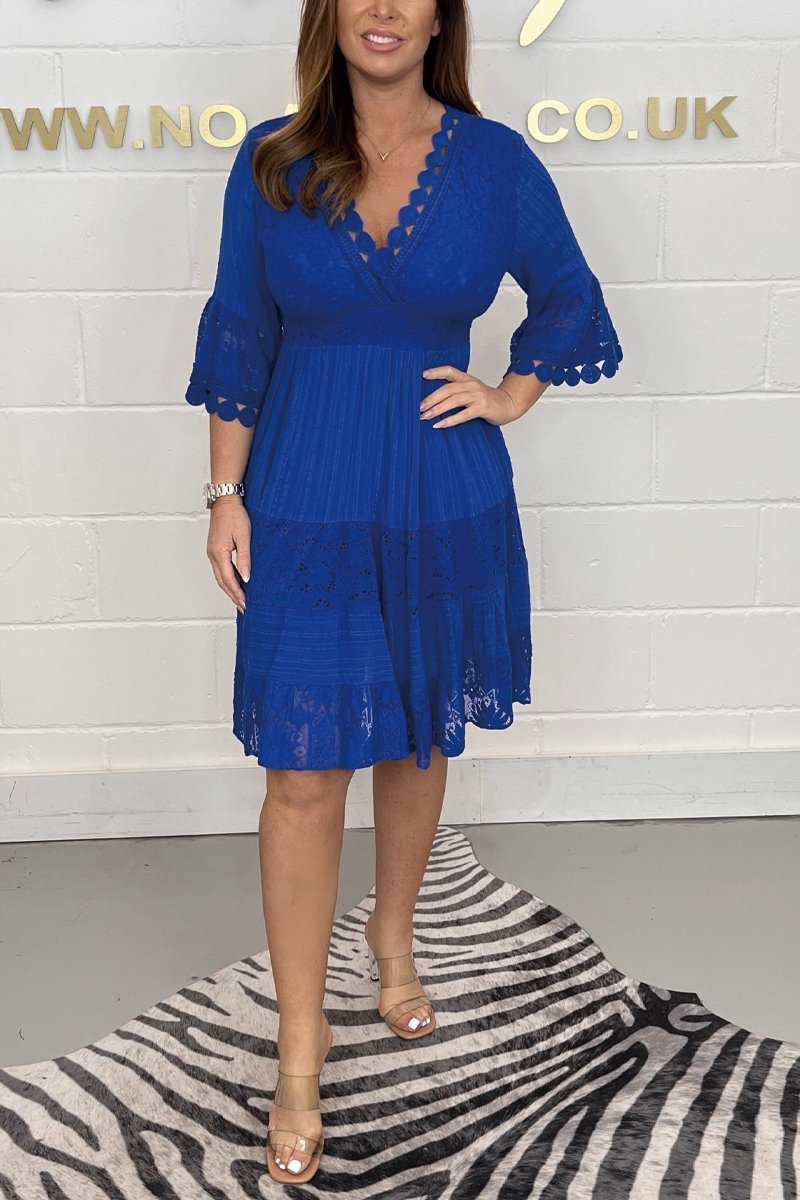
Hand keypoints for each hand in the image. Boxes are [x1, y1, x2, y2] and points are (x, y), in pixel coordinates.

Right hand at [207, 496, 249, 613]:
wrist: (225, 500)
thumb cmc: (235, 515)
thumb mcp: (244, 537)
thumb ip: (244, 559)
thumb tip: (246, 578)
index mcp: (219, 553)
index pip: (228, 579)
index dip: (237, 593)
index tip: (245, 603)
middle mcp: (212, 555)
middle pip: (222, 581)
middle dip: (232, 595)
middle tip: (243, 606)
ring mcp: (212, 552)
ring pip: (220, 576)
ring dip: (229, 588)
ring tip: (240, 598)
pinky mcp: (215, 548)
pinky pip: (220, 568)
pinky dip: (227, 578)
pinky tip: (236, 582)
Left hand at [419, 365, 526, 428]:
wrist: (508, 404)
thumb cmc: (486, 400)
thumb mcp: (471, 390)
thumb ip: (456, 391)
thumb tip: (432, 400)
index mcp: (467, 378)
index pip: (449, 370)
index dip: (436, 371)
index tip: (422, 375)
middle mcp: (471, 385)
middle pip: (447, 389)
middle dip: (431, 398)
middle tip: (418, 407)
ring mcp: (477, 396)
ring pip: (453, 400)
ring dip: (437, 409)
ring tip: (425, 417)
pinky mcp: (482, 408)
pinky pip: (463, 414)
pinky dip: (450, 420)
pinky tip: (440, 425)